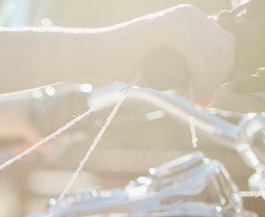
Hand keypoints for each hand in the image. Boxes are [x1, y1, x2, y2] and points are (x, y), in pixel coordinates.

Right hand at [102, 5, 233, 103]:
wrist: (96, 54)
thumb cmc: (125, 63)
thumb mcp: (164, 74)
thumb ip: (186, 82)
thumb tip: (209, 98)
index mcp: (190, 19)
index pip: (225, 41)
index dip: (224, 68)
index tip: (210, 87)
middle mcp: (187, 14)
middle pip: (223, 46)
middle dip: (219, 74)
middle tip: (203, 92)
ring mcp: (176, 19)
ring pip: (212, 50)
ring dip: (211, 76)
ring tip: (196, 92)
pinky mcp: (165, 28)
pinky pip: (195, 52)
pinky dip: (200, 72)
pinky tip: (194, 85)